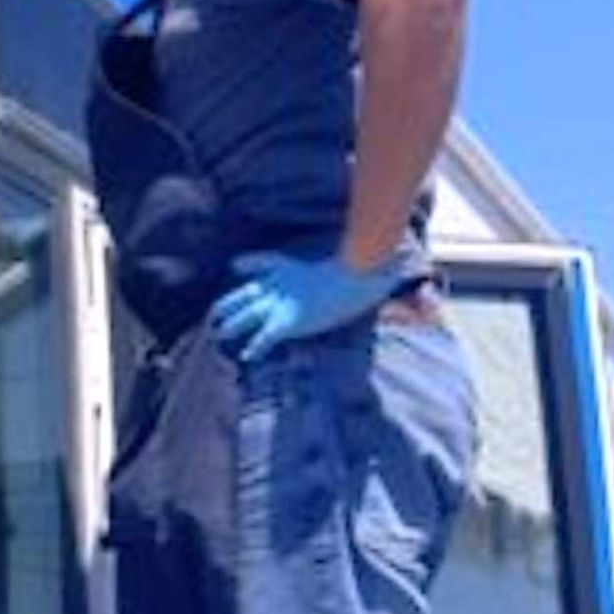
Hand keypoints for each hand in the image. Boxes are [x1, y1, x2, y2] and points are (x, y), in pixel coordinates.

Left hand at [209, 251, 402, 362]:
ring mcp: (282, 301)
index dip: (248, 264)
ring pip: (247, 313)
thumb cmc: (361, 266)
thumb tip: (398, 258)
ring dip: (231, 324)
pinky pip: (264, 336)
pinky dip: (254, 346)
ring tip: (218, 334)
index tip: (235, 266)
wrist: (358, 272)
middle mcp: (281, 283)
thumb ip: (359, 261)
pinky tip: (246, 355)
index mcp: (292, 267)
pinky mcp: (288, 320)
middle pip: (247, 291)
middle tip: (215, 312)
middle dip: (229, 303)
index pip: (264, 262)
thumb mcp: (355, 260)